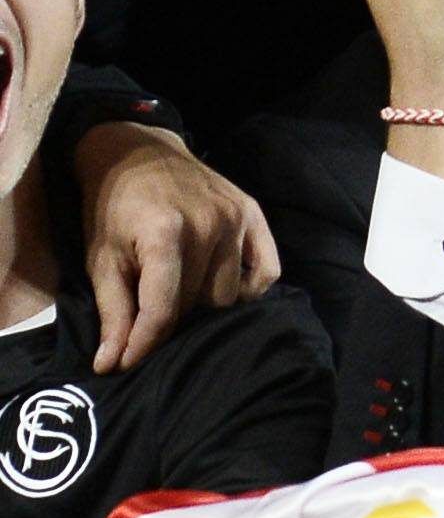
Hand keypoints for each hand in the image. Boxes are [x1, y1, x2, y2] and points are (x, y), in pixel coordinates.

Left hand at [72, 125, 280, 372]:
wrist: (137, 152)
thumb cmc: (113, 209)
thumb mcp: (102, 259)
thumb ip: (113, 312)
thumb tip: (110, 364)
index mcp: (163, 233)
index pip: (163, 307)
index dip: (145, 342)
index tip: (126, 363)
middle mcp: (207, 224)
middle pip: (197, 304)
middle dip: (171, 314)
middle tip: (151, 306)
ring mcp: (236, 218)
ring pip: (229, 294)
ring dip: (205, 300)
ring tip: (183, 286)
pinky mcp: (254, 214)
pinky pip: (266, 272)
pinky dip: (247, 287)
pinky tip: (221, 280)